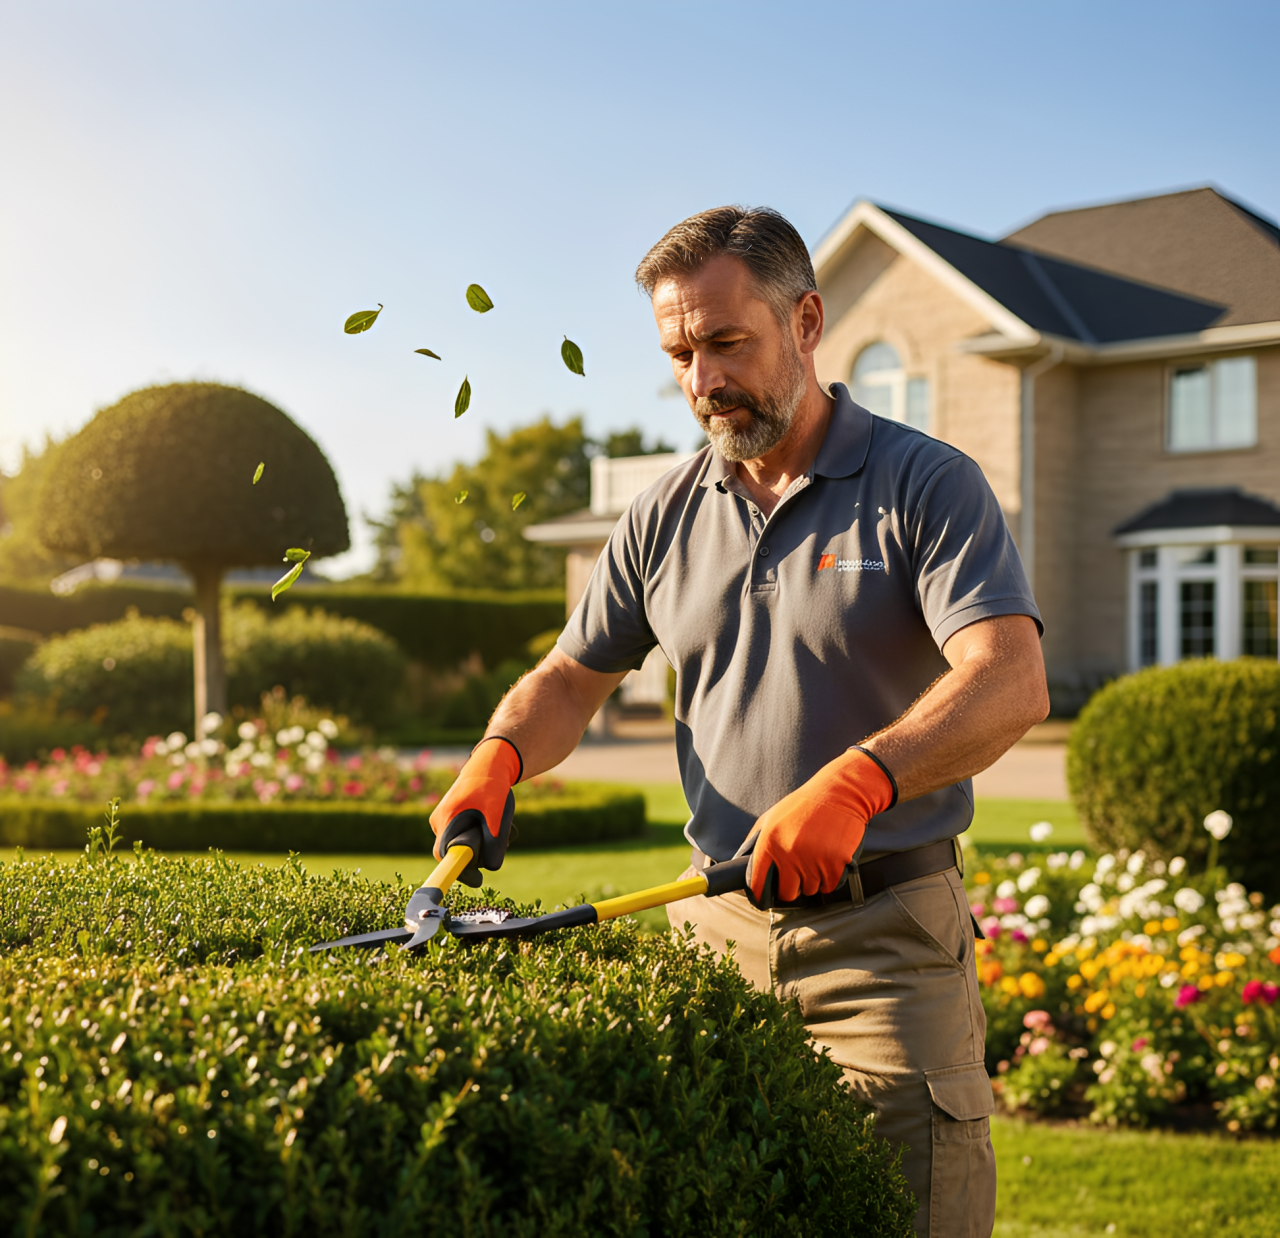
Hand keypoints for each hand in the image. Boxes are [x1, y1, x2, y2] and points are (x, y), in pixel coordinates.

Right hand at [429, 737, 521, 882]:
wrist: (490, 761)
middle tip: (503, 839)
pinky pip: (466, 834)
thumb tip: (492, 867)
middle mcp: (440, 822)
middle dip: (481, 851)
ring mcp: (445, 819)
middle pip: (457, 851)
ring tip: (505, 826)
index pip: (445, 856)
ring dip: (487, 841)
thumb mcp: (497, 815)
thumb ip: (494, 843)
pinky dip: (484, 832)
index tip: (478, 880)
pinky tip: (500, 821)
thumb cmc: (492, 785)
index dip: (460, 872)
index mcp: (445, 821)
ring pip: (465, 843)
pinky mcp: (454, 817)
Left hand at [746, 747, 895, 906]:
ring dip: (814, 881)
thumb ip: (755, 841)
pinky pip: (830, 887)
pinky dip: (831, 879)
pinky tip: (830, 859)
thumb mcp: (772, 817)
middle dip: (792, 888)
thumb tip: (740, 862)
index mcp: (769, 842)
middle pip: (787, 893)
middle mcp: (789, 854)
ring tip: (817, 857)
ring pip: (810, 890)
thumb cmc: (804, 805)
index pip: (758, 883)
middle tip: (799, 874)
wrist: (840, 793)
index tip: (764, 897)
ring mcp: (813, 860)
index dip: (760, 893)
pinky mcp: (835, 864)